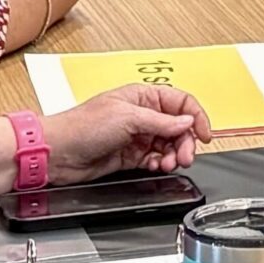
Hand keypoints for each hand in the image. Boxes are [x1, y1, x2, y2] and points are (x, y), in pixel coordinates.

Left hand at [43, 83, 210, 180]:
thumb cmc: (83, 125)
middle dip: (185, 141)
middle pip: (178, 127)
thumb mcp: (128, 118)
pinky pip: (155, 159)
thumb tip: (187, 121)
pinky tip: (155, 166)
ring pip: (168, 145)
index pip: (181, 103)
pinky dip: (159, 164)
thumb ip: (161, 121)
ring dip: (173, 155)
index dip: (196, 117)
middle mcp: (142, 115)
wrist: (58, 152)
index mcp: (143, 96)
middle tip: (186, 155)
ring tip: (169, 163)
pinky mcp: (130, 156)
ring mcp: (136, 136)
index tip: (205, 134)